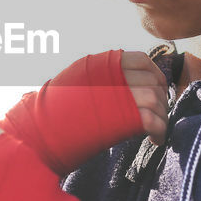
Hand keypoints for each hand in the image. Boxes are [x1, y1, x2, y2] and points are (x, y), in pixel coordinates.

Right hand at [0, 49, 161, 174]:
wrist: (38, 133)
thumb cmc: (53, 113)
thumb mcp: (76, 82)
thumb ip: (101, 78)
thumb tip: (125, 84)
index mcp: (102, 64)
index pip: (142, 60)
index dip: (155, 75)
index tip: (159, 89)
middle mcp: (113, 75)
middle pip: (152, 82)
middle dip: (161, 100)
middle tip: (159, 115)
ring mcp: (119, 95)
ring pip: (156, 101)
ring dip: (162, 117)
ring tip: (156, 131)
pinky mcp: (123, 119)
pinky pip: (154, 121)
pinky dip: (160, 131)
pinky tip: (155, 140)